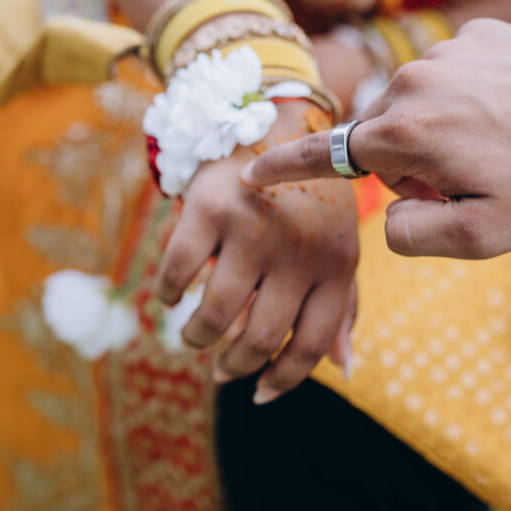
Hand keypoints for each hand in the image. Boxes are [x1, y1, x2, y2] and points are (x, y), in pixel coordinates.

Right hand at [156, 101, 359, 403]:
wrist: (278, 119)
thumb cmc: (312, 200)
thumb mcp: (339, 247)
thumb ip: (342, 307)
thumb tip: (343, 369)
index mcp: (336, 264)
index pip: (311, 345)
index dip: (283, 379)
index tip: (259, 392)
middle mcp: (298, 251)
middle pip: (261, 337)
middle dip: (235, 365)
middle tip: (221, 369)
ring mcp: (253, 230)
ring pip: (216, 315)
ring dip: (197, 337)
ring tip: (192, 338)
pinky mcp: (210, 209)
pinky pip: (177, 273)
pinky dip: (167, 294)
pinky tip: (170, 298)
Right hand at [243, 19, 510, 258]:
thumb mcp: (482, 234)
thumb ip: (413, 236)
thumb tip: (388, 217)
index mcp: (402, 134)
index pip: (327, 156)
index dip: (285, 168)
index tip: (250, 175)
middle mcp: (411, 83)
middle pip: (388, 138)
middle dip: (418, 166)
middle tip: (478, 180)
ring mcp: (446, 52)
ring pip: (424, 106)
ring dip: (449, 131)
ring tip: (509, 143)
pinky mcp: (478, 33)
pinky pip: (457, 74)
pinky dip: (476, 96)